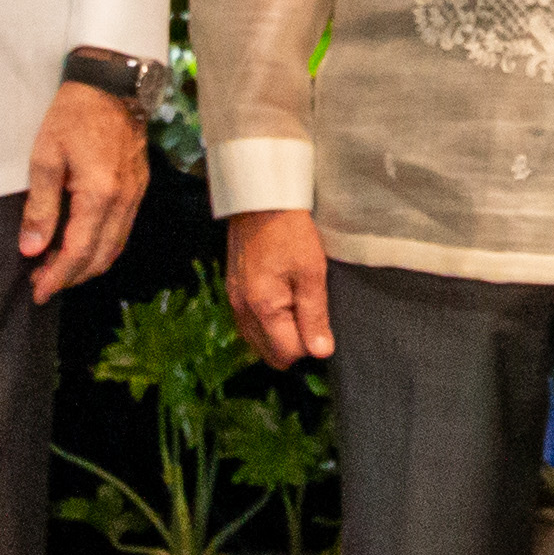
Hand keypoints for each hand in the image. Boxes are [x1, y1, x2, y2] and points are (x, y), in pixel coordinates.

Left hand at [22, 80, 149, 303]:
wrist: (112, 85)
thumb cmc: (73, 115)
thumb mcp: (45, 157)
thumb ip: (40, 207)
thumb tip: (31, 249)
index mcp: (99, 195)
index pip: (78, 253)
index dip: (56, 277)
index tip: (37, 292)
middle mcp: (124, 201)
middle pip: (100, 258)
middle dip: (71, 277)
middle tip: (42, 283)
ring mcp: (136, 195)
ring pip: (115, 248)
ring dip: (87, 264)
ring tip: (57, 266)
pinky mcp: (139, 187)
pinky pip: (122, 230)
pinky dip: (102, 246)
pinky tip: (81, 242)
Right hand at [223, 208, 335, 369]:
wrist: (260, 200)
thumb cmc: (290, 232)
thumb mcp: (312, 273)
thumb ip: (315, 316)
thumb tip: (321, 352)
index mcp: (262, 308)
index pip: (287, 354)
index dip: (309, 346)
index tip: (321, 324)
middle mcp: (242, 310)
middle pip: (269, 354)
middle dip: (293, 344)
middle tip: (310, 316)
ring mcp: (233, 301)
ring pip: (257, 341)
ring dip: (279, 334)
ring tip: (297, 305)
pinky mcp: (232, 290)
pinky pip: (249, 323)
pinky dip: (266, 322)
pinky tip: (281, 301)